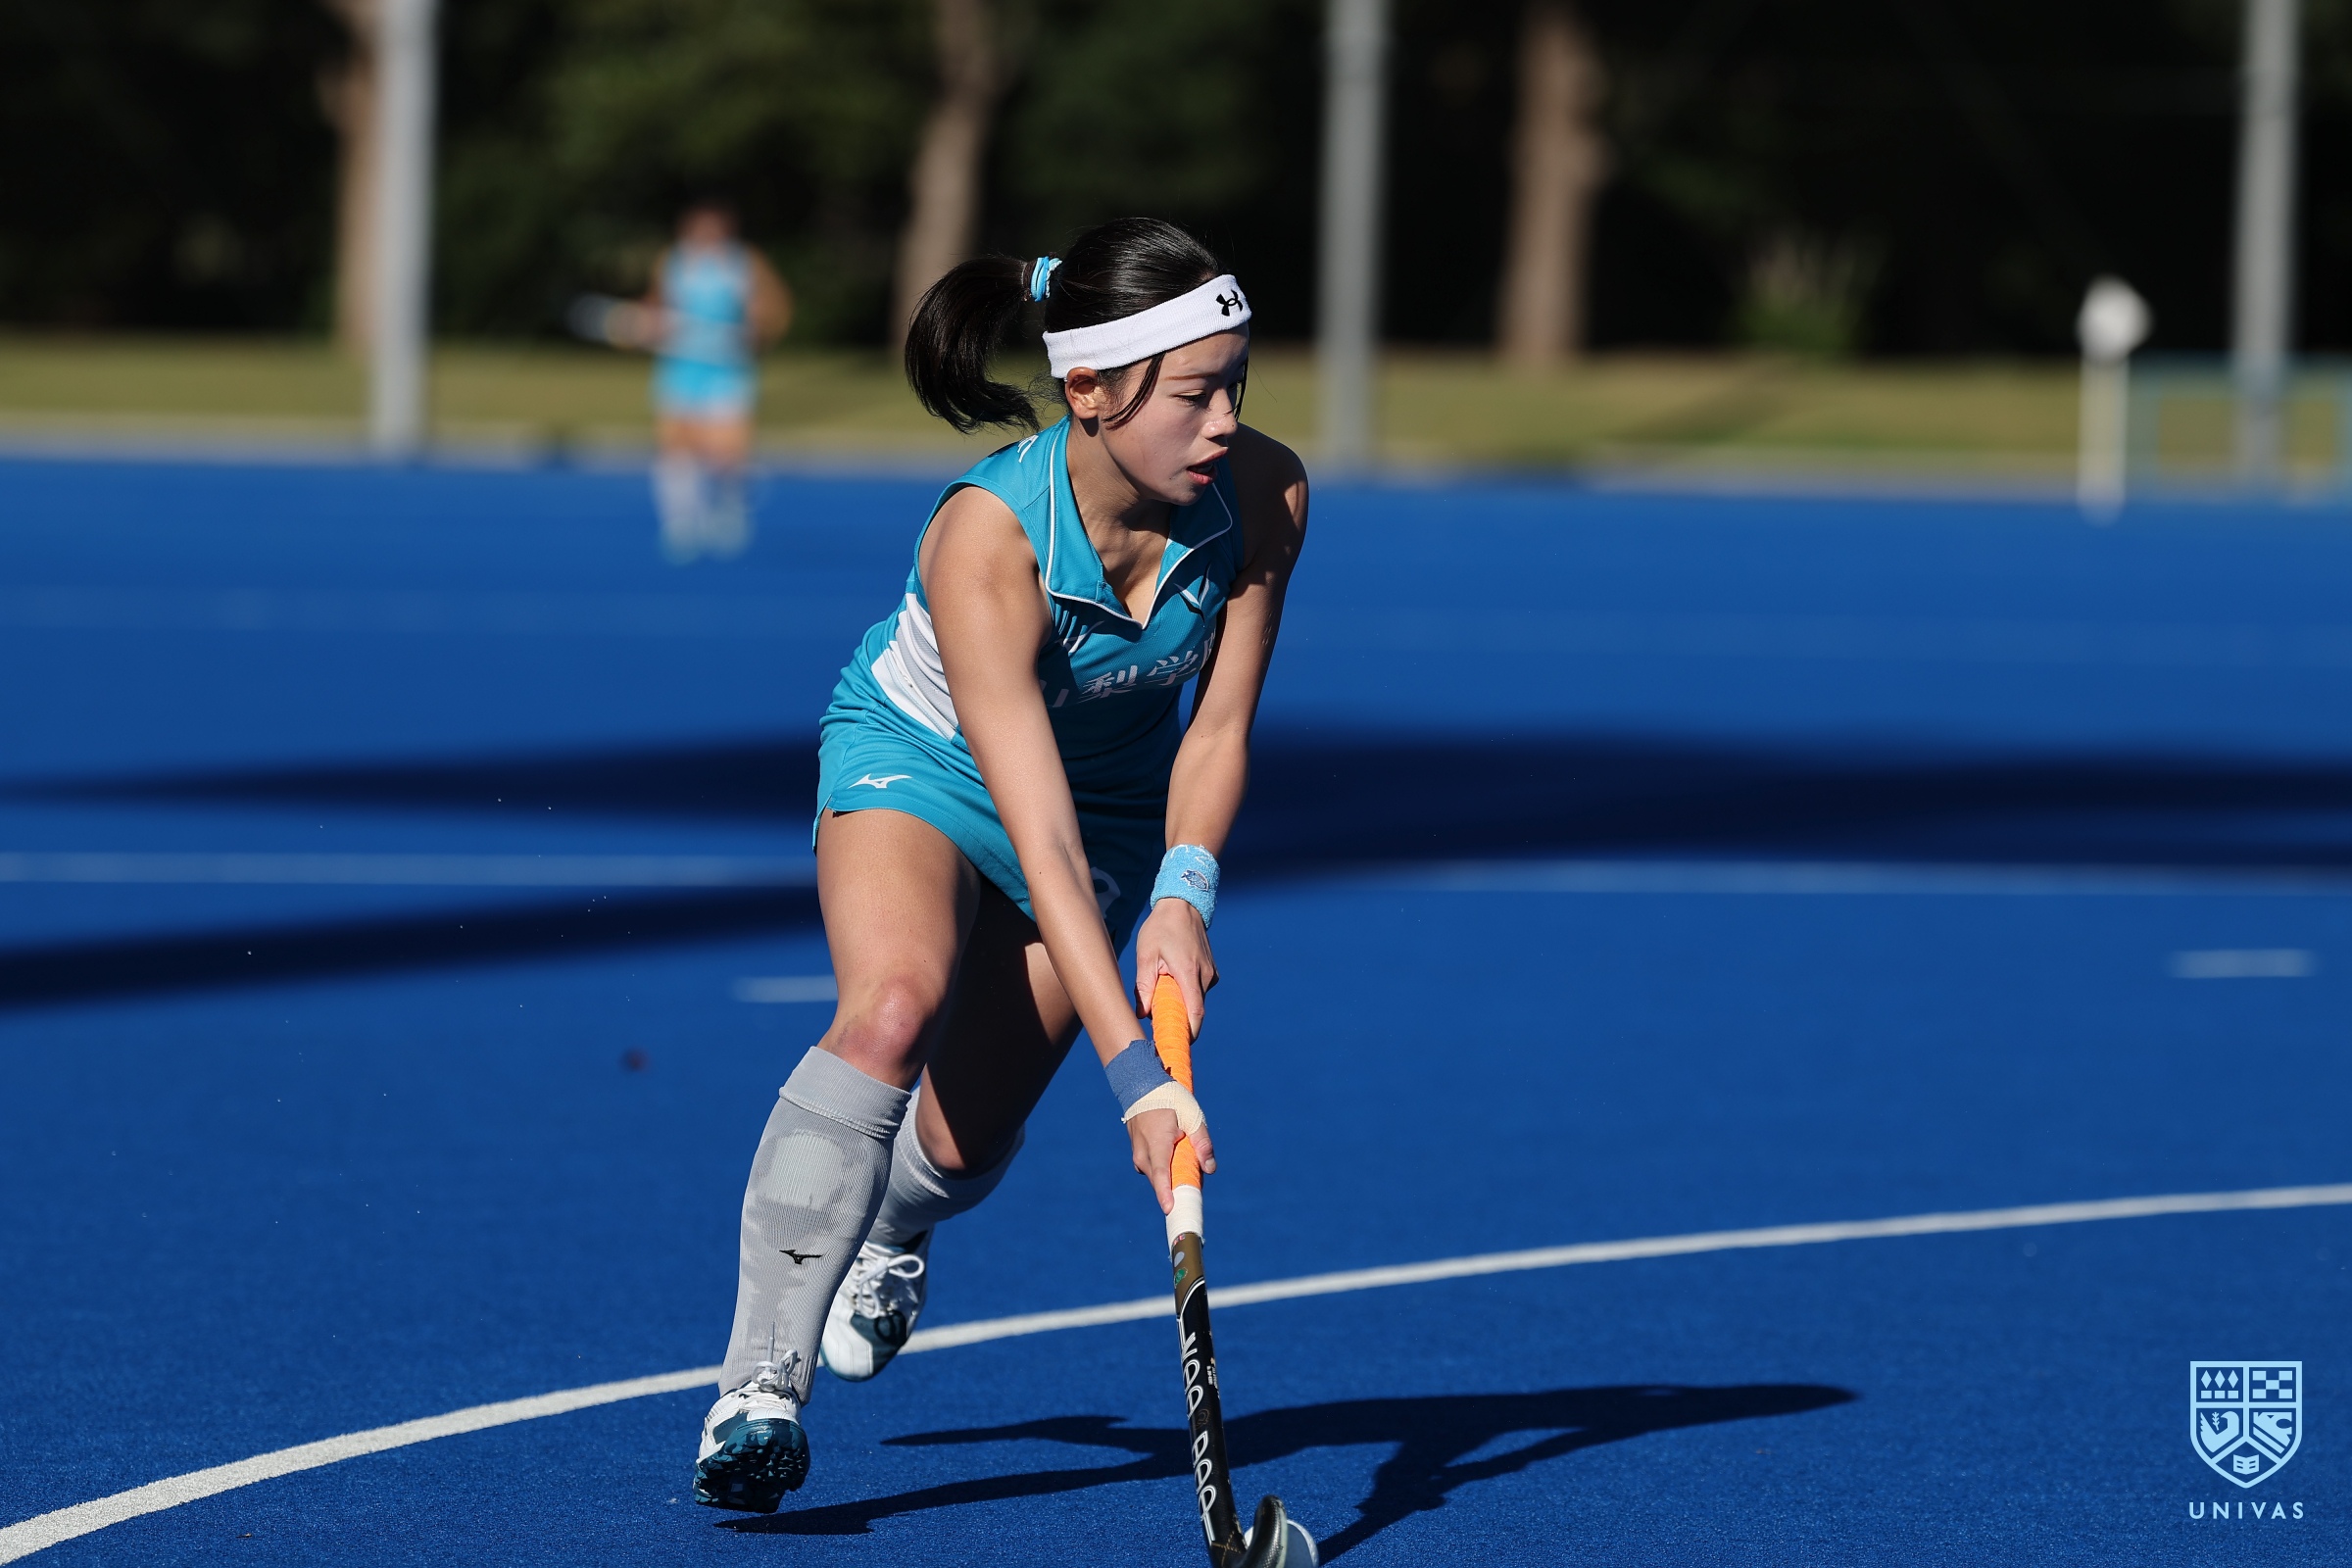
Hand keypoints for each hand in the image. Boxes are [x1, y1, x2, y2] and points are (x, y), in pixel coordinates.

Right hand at [1126, 1105, 1216, 1213]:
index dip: (1166, 1194)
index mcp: (1157, 1144)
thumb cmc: (1170, 1099)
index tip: (1170, 1210)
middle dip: (1177, 1188)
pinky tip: (1175, 1157)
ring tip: (1186, 1160)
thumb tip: (1210, 1169)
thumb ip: (1202, 1143)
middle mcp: (1143, 1153)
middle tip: (1195, 1181)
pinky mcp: (1138, 1154)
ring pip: (1157, 1176)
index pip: (1161, 1175)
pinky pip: (1153, 1169)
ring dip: (1172, 1177)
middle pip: (1161, 1181)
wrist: (1141, 1086)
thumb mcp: (1192, 1116)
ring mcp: (1137, 1154)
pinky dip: (1165, 1170)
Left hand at [1132, 897, 1216, 1029]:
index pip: (1195, 1011)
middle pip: (1194, 1010)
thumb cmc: (1160, 929)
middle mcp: (1205, 975)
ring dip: (1181, 1004)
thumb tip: (1141, 1014)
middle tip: (1159, 1022)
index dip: (1189, 1032)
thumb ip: (1143, 985)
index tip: (1178, 1044)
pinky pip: (1199, 991)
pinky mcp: (1212, 972)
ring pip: (1196, 1000)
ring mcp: (1211, 974)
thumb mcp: (1146, 955)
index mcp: (1188, 972)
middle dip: (1179, 1019)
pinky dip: (1187, 994)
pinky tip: (1173, 981)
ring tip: (1163, 991)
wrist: (1182, 907)